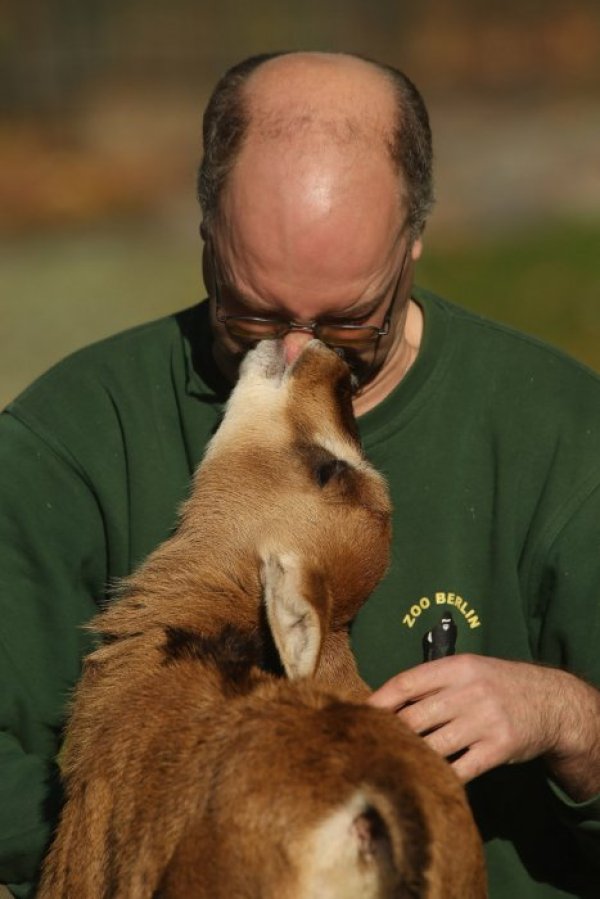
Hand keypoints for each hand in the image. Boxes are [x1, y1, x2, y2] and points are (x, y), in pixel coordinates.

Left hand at [369, 654, 599, 799]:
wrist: (549, 701)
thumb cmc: (497, 685)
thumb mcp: (468, 670)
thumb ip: (433, 682)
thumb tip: (384, 700)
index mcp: (457, 667)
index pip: (407, 682)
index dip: (379, 700)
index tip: (358, 715)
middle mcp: (469, 692)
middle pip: (415, 718)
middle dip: (390, 734)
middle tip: (369, 746)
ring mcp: (485, 721)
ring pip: (434, 746)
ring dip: (412, 757)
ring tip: (392, 765)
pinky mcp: (498, 748)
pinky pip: (461, 769)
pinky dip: (442, 777)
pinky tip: (427, 780)